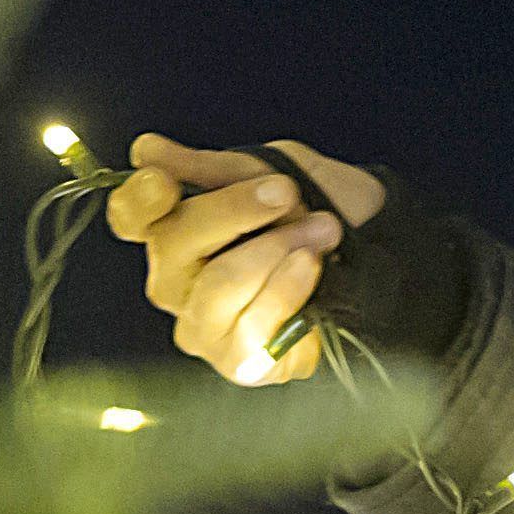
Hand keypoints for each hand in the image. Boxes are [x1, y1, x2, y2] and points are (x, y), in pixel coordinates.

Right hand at [105, 132, 388, 384]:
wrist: (382, 251)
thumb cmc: (319, 209)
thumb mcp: (275, 169)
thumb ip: (214, 167)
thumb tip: (148, 150)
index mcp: (175, 229)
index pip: (131, 217)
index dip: (139, 200)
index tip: (165, 181)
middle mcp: (176, 282)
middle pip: (173, 245)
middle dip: (234, 212)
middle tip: (288, 194)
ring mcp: (203, 326)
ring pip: (217, 285)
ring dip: (275, 251)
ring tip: (321, 232)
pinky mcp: (239, 363)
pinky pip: (250, 329)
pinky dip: (287, 291)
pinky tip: (313, 271)